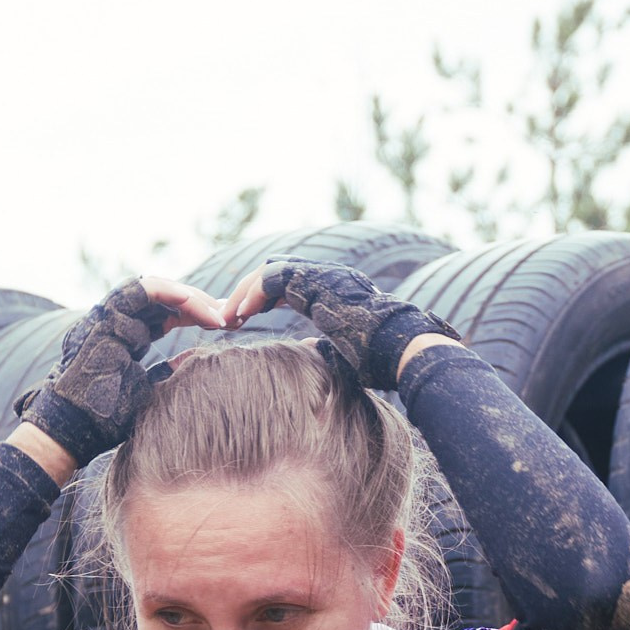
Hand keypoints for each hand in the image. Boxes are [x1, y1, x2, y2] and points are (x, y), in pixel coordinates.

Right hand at [12, 276, 226, 469]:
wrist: (75, 429)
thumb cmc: (107, 418)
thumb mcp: (148, 392)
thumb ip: (168, 372)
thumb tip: (195, 358)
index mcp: (128, 337)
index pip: (168, 315)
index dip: (196, 316)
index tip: (224, 326)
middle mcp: (120, 322)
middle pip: (166, 300)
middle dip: (200, 304)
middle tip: (228, 315)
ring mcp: (111, 317)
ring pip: (156, 290)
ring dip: (189, 297)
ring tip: (215, 311)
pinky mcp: (106, 316)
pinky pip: (141, 290)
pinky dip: (168, 291)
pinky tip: (192, 301)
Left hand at [222, 258, 458, 389]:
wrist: (403, 351)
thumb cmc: (380, 359)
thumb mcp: (342, 355)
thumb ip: (323, 346)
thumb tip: (308, 350)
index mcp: (330, 291)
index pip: (284, 284)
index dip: (258, 300)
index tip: (239, 321)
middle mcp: (326, 277)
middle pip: (273, 271)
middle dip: (245, 293)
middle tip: (226, 318)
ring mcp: (324, 275)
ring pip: (270, 270)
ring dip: (244, 293)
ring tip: (228, 317)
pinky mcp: (319, 281)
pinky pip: (274, 277)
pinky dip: (253, 294)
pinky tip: (241, 315)